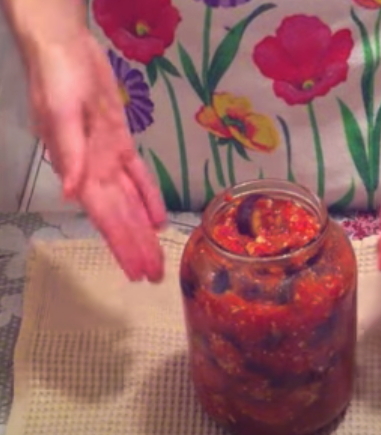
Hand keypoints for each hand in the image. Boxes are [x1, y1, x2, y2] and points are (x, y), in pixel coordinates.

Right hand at [28, 30, 166, 281]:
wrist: (65, 48)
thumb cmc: (57, 78)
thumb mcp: (60, 113)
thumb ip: (69, 154)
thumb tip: (74, 195)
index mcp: (82, 170)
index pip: (105, 217)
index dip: (121, 246)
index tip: (135, 272)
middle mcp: (97, 171)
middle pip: (122, 218)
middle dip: (136, 248)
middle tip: (153, 276)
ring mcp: (110, 158)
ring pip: (132, 203)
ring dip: (144, 231)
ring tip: (157, 257)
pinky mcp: (121, 142)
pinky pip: (138, 176)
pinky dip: (148, 197)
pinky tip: (157, 219)